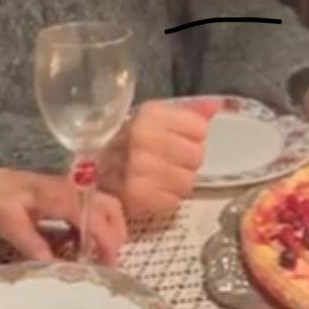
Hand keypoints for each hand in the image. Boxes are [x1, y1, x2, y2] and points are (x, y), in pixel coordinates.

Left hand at [0, 164, 125, 264]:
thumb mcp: (7, 223)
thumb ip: (31, 243)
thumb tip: (54, 268)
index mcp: (57, 194)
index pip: (93, 216)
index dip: (105, 240)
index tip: (107, 265)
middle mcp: (67, 189)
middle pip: (108, 205)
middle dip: (116, 233)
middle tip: (110, 262)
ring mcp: (65, 190)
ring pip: (101, 205)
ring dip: (107, 229)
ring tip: (99, 257)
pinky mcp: (59, 195)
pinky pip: (87, 209)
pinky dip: (93, 226)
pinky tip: (81, 247)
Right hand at [101, 98, 217, 216]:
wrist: (92, 169)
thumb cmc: (128, 141)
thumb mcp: (155, 119)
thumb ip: (188, 112)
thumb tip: (216, 106)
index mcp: (150, 114)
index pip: (200, 129)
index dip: (192, 137)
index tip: (178, 139)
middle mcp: (143, 137)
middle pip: (196, 156)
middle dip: (186, 161)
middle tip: (168, 161)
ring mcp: (138, 168)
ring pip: (187, 181)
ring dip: (176, 182)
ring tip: (159, 176)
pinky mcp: (136, 196)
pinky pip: (172, 201)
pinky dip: (164, 198)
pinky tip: (151, 189)